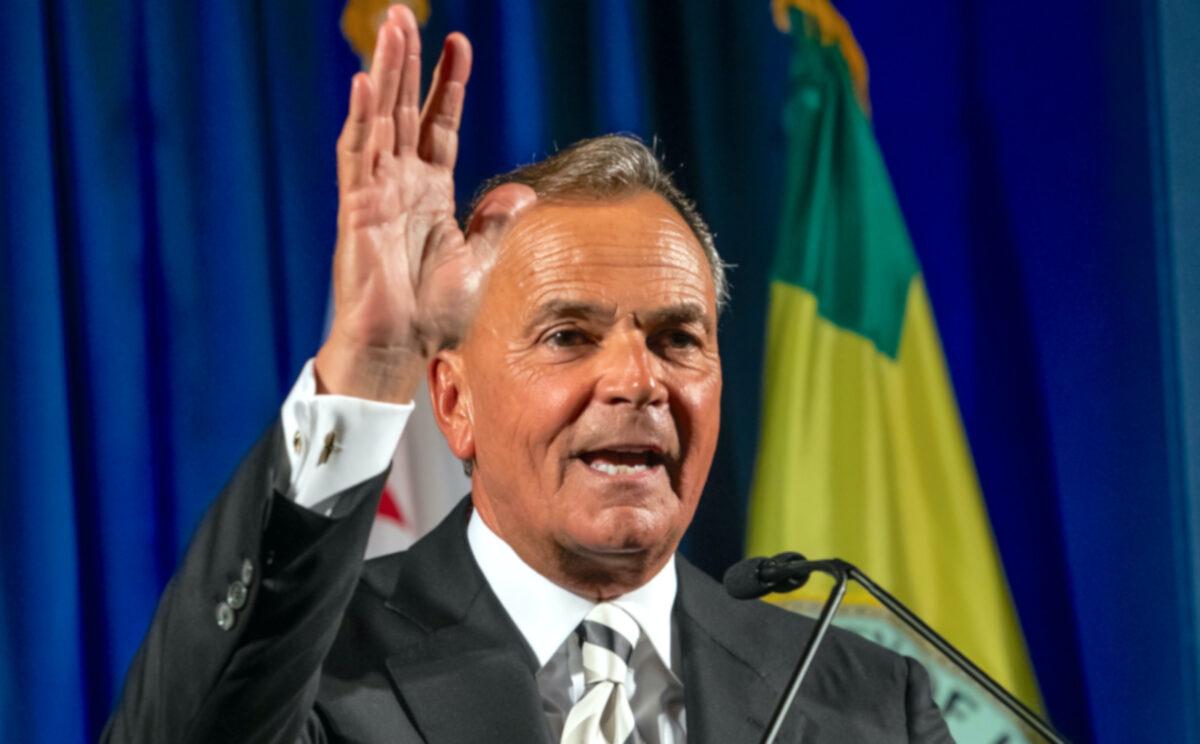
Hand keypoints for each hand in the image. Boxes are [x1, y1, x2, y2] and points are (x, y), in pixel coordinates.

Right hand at [315, 6, 534, 403]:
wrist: (400, 348)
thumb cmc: (434, 314)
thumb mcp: (479, 262)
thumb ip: (495, 224)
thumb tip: (522, 193)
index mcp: (429, 192)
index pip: (437, 124)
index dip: (447, 85)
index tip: (459, 44)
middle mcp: (399, 184)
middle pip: (402, 108)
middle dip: (406, 62)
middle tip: (404, 13)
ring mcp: (374, 193)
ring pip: (377, 119)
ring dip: (383, 73)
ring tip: (388, 28)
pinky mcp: (356, 210)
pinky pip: (356, 156)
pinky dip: (360, 120)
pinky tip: (364, 84)